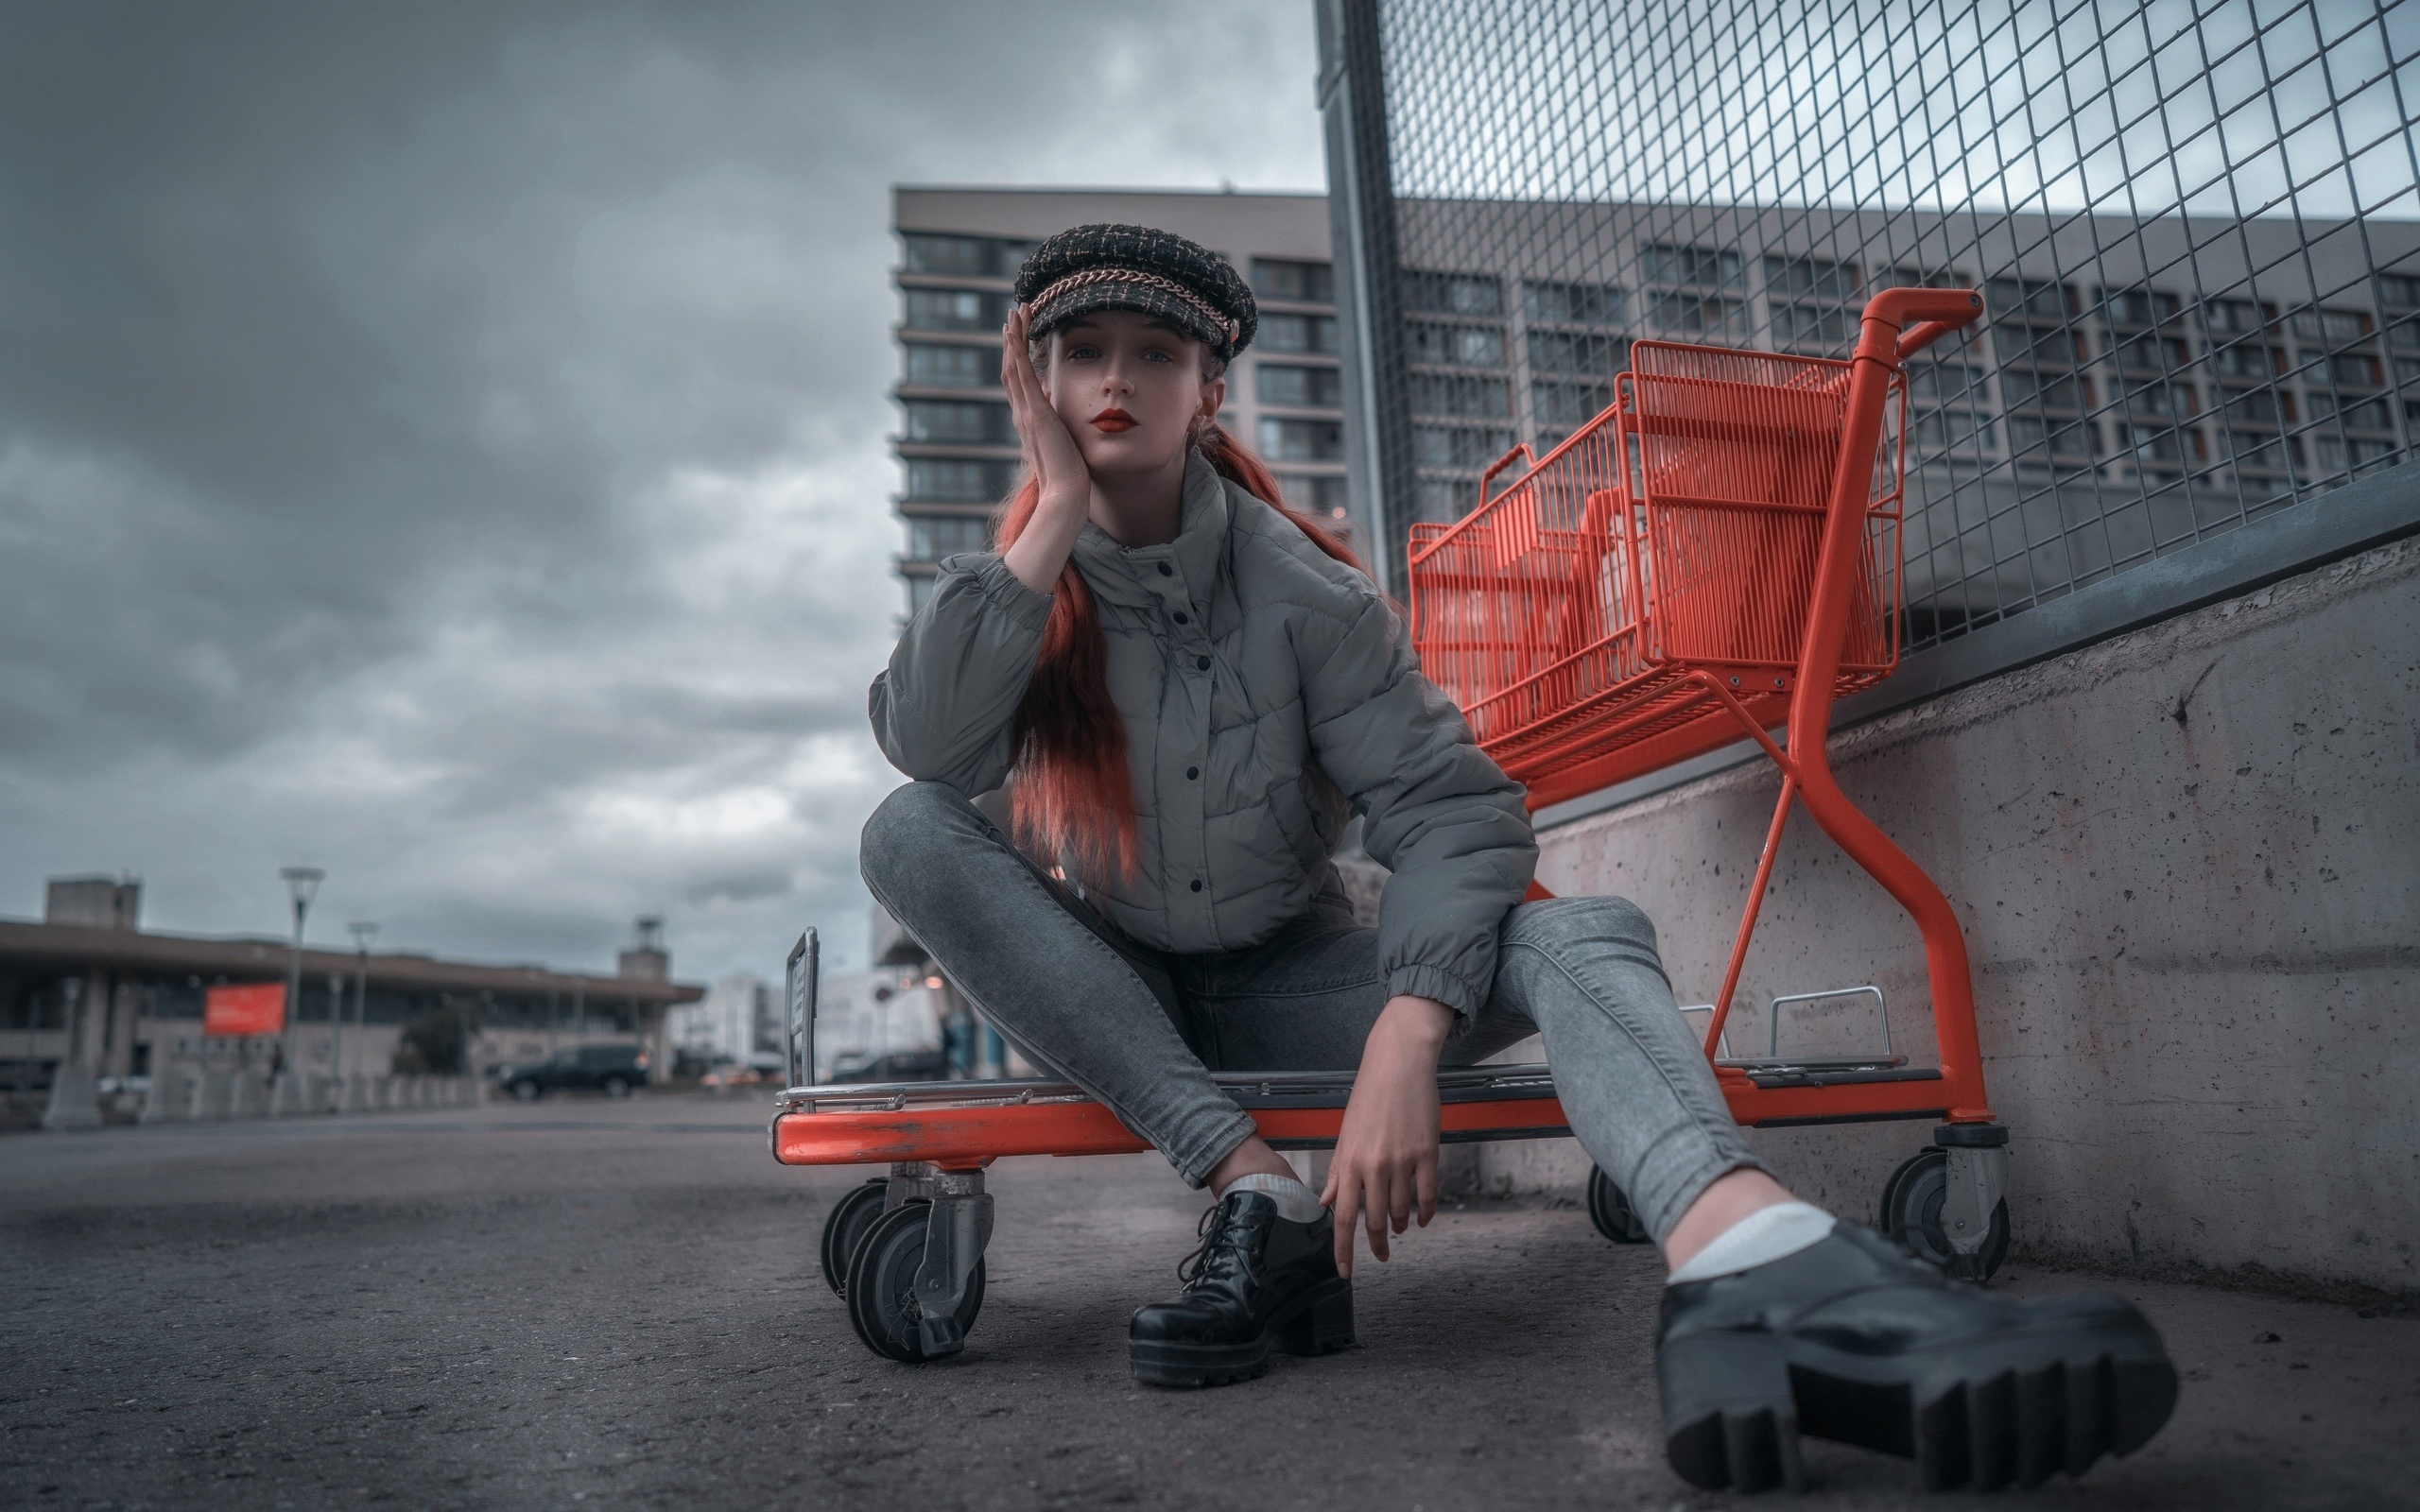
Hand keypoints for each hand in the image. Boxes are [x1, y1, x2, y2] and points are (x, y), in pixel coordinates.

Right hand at [999, 306, 1091, 592]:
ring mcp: (1027, 413)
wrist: (1066, 494)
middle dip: (1013, 340)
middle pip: (1012, 369)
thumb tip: (1062, 415)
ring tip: (1014, 313)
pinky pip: (1021, 375)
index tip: (1020, 336)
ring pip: (1013, 366)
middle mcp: (1024, 415)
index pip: (1020, 383)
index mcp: (1031, 422)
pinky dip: (1016, 352)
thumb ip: (1061, 428)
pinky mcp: (1035, 413)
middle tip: (1014, 314)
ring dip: (1013, 338)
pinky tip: (1014, 334)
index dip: (1018, 358)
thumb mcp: (1066, 445)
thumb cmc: (1071, 476)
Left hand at [1320, 994, 1453, 1275]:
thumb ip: (1336, 1171)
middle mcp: (1373, 1166)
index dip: (1342, 1250)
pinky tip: (1423, 1218)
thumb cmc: (1368, 1097)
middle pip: (1374, 1221)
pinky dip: (1426, 1213)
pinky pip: (1428, 1196)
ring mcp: (1402, 1161)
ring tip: (1400, 1227)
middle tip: (1381, 1256)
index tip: (1344, 1273)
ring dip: (1401, 1225)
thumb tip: (1326, 1202)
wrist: (1398, 1064)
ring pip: (1403, 1212)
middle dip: (1377, 1245)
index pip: (1342, 1218)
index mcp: (1348, 1162)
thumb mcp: (1345, 1134)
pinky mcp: (1427, 1153)